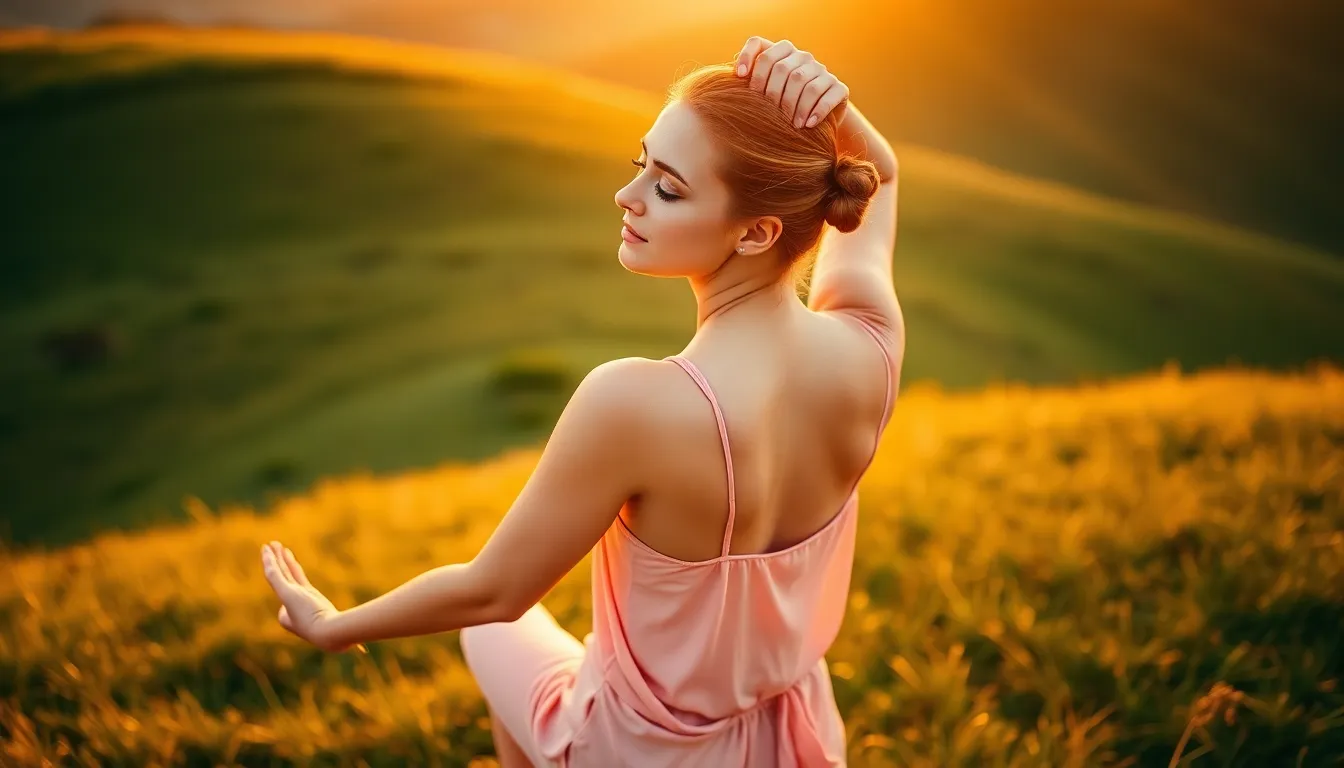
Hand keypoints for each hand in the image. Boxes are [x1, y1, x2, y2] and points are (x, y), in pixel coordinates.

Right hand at [259, 540, 358, 652]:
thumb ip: (352, 640)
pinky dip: (269, 561)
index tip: (291, 562)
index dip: (294, 575)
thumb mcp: (343, 633)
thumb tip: (361, 649)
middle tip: (277, 550)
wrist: (329, 634)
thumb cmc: (337, 635)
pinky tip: (266, 549)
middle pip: (285, 579)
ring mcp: (289, 598)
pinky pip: (274, 574)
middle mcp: (292, 606)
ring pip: (277, 574)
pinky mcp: (286, 594)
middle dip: (281, 564)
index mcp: (302, 612)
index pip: (297, 589)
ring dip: (272, 558)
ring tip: (269, 545)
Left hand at [734, 37, 849, 129]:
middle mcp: (803, 57)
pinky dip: (817, 111)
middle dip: (773, 94)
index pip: (764, 51)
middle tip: (770, 116)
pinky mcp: (839, 87)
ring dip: (795, 107)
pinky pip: (827, 96)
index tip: (742, 83)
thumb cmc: (781, 106)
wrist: (816, 119)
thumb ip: (750, 80)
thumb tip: (736, 75)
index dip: (750, 64)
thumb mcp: (764, 92)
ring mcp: (822, 71)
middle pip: (783, 69)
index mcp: (783, 53)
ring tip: (791, 126)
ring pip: (804, 83)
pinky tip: (808, 125)